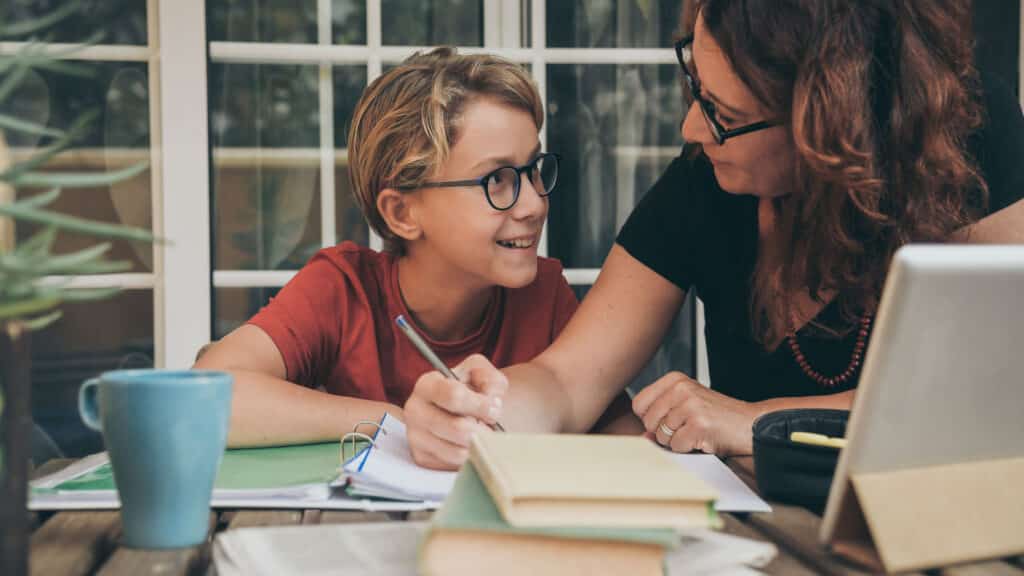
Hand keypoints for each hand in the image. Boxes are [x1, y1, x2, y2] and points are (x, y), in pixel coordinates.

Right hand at [403, 354, 507, 469]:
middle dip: (483, 429)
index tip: (495, 409)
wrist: (465, 411)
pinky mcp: (422, 458)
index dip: (481, 405)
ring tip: (482, 435)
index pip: (454, 396)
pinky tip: (472, 445)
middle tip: (491, 426)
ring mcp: (416, 437)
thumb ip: (490, 381)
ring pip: (458, 451)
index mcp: (427, 385)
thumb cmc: (474, 390)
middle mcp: (415, 411)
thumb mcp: (483, 374)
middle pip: (457, 428)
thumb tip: (492, 402)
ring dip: (479, 445)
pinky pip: (454, 465)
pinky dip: (470, 458)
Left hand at [632, 371, 760, 455]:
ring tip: (696, 432)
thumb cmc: (718, 416)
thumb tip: (642, 436)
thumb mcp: (686, 407)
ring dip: (677, 441)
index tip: (668, 419)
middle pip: (648, 422)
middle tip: (686, 428)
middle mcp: (681, 388)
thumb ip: (661, 417)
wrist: (750, 424)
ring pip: (661, 436)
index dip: (650, 419)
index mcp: (675, 379)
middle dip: (663, 433)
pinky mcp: (698, 424)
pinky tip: (702, 439)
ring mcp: (690, 405)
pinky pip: (676, 446)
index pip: (639, 403)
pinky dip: (688, 448)